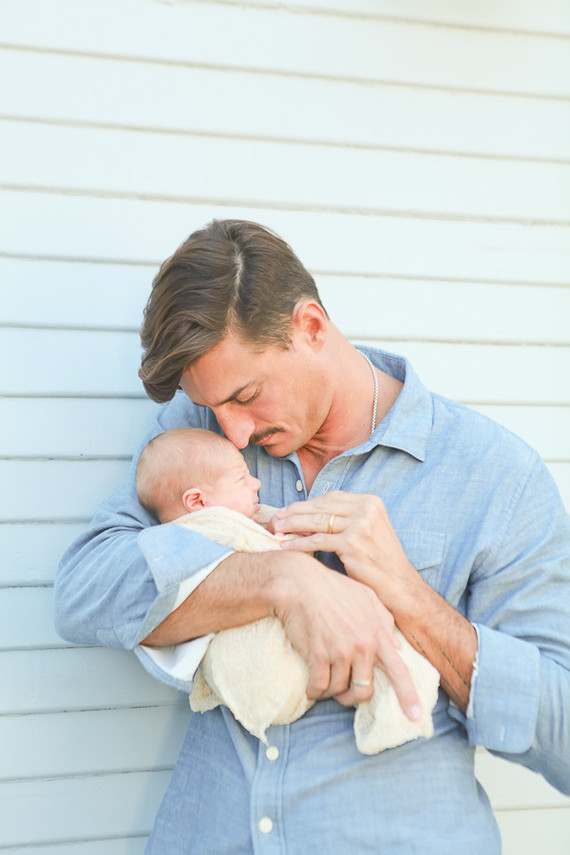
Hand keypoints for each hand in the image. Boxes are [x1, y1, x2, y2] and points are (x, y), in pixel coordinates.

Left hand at [270, 491, 418, 606]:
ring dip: (292, 525)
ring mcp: (361, 525)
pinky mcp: (353, 543)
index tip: (288, 510)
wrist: (399, 585)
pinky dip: (298, 543)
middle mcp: (366, 508)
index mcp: (370, 501)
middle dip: (294, 512)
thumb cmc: (380, 561)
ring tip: (276, 530)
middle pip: (320, 506)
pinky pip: (317, 541)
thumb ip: (344, 519)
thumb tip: (306, 516)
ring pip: (316, 521)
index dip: (306, 503)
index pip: (330, 497)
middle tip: (275, 519)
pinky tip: (286, 546)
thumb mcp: (367, 530)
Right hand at [272, 553, 421, 720]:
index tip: (415, 716)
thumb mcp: (365, 597)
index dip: (408, 695)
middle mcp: (362, 645)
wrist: (299, 583)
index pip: (398, 670)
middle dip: (353, 697)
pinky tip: (311, 687)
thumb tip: (397, 646)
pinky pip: (318, 687)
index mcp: (377, 632)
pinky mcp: (318, 654)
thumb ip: (384, 621)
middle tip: (343, 693)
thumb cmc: (332, 588)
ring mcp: (340, 651)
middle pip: (364, 690)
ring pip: (339, 690)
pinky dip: (314, 691)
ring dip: (330, 692)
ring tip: (323, 681)